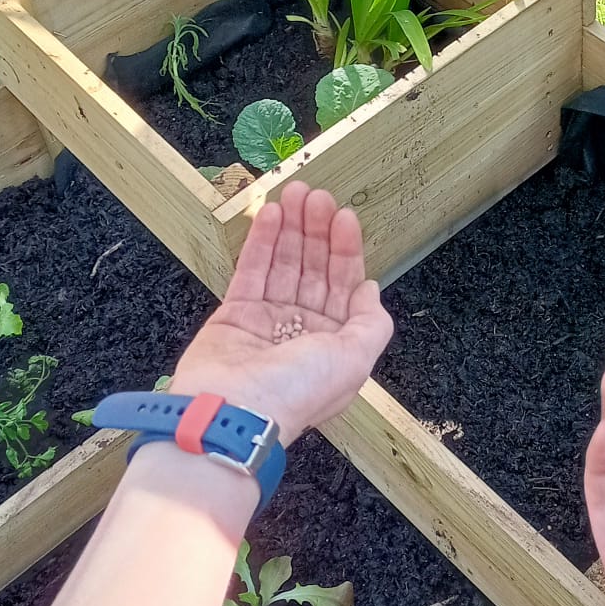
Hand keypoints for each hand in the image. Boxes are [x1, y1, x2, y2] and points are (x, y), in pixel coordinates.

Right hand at [169, 183, 390, 445]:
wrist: (233, 412)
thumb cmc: (298, 390)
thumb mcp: (355, 359)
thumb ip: (371, 324)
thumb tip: (371, 290)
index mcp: (334, 344)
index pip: (344, 285)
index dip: (345, 250)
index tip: (345, 216)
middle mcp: (302, 331)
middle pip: (313, 269)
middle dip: (317, 231)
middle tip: (317, 195)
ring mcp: (267, 321)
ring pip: (283, 264)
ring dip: (290, 228)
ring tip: (295, 193)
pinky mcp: (234, 314)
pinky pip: (251, 271)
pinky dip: (262, 242)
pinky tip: (271, 213)